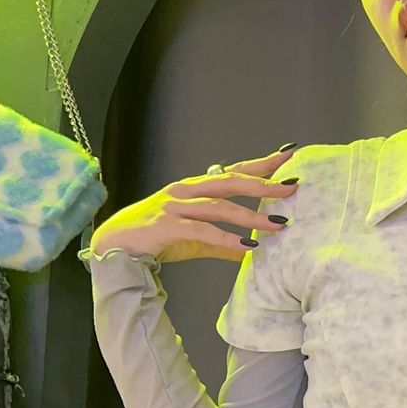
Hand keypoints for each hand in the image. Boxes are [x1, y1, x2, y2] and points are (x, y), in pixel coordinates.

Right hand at [88, 145, 299, 264]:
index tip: (288, 156)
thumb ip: (225, 244)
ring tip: (278, 223)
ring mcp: (175, 206)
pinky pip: (203, 231)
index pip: (233, 171)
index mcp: (194, 188)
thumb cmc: (156, 239)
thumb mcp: (197, 241)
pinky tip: (249, 246)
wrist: (115, 248)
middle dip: (263, 183)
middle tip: (292, 186)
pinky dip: (227, 239)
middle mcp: (186, 191)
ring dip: (252, 215)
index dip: (260, 163)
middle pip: (231, 181)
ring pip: (220, 205)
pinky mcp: (166, 226)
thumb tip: (253, 251)